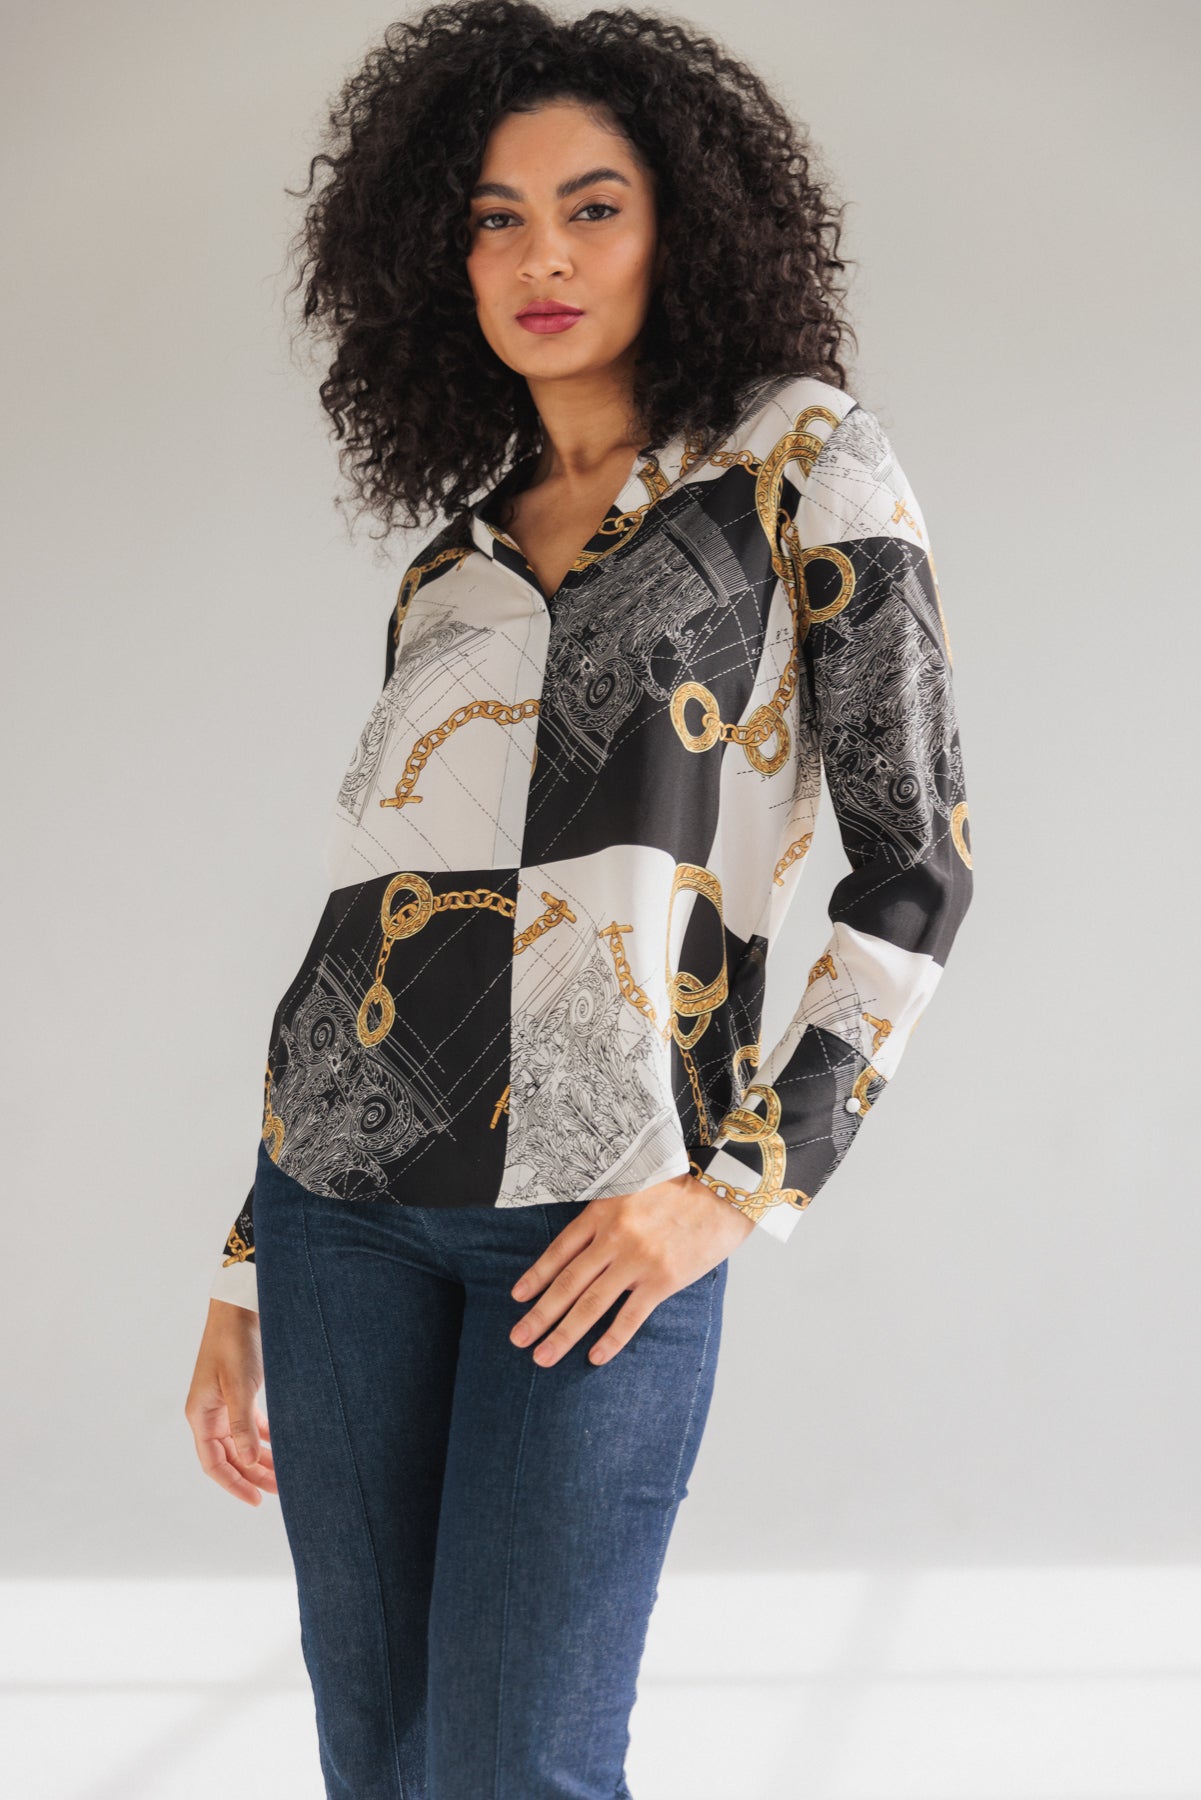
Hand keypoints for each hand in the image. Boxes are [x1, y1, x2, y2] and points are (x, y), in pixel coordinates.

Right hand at [185, 1298, 278, 1505]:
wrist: (241, 1305)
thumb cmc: (235, 1342)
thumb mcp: (239, 1385)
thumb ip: (243, 1425)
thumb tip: (250, 1462)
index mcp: (200, 1415)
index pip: (214, 1463)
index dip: (234, 1484)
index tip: (256, 1501)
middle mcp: (209, 1413)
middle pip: (229, 1456)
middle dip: (252, 1475)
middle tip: (280, 1491)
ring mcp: (224, 1402)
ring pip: (241, 1442)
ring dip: (260, 1458)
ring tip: (285, 1475)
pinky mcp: (240, 1391)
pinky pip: (250, 1424)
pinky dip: (265, 1436)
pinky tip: (282, 1445)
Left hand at [508, 1171, 754, 1367]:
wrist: (724, 1192)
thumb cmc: (679, 1189)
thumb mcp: (631, 1188)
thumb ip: (606, 1215)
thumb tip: (580, 1246)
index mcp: (603, 1212)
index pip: (560, 1250)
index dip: (536, 1276)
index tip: (518, 1298)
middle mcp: (615, 1237)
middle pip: (568, 1283)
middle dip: (540, 1314)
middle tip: (518, 1339)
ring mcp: (638, 1260)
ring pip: (592, 1304)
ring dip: (564, 1333)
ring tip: (543, 1356)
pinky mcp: (663, 1280)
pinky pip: (630, 1316)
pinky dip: (611, 1339)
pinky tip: (594, 1357)